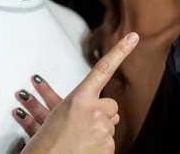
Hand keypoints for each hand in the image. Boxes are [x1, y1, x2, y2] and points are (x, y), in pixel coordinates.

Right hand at [20, 32, 138, 153]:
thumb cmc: (46, 142)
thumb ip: (76, 103)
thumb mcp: (55, 115)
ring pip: (111, 123)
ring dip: (99, 128)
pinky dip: (101, 144)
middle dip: (101, 112)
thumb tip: (77, 98)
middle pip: (111, 104)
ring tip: (81, 138)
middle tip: (82, 123)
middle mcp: (95, 110)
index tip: (133, 37)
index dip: (120, 51)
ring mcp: (104, 129)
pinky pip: (110, 140)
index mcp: (80, 97)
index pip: (104, 68)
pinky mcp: (109, 146)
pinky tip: (87, 148)